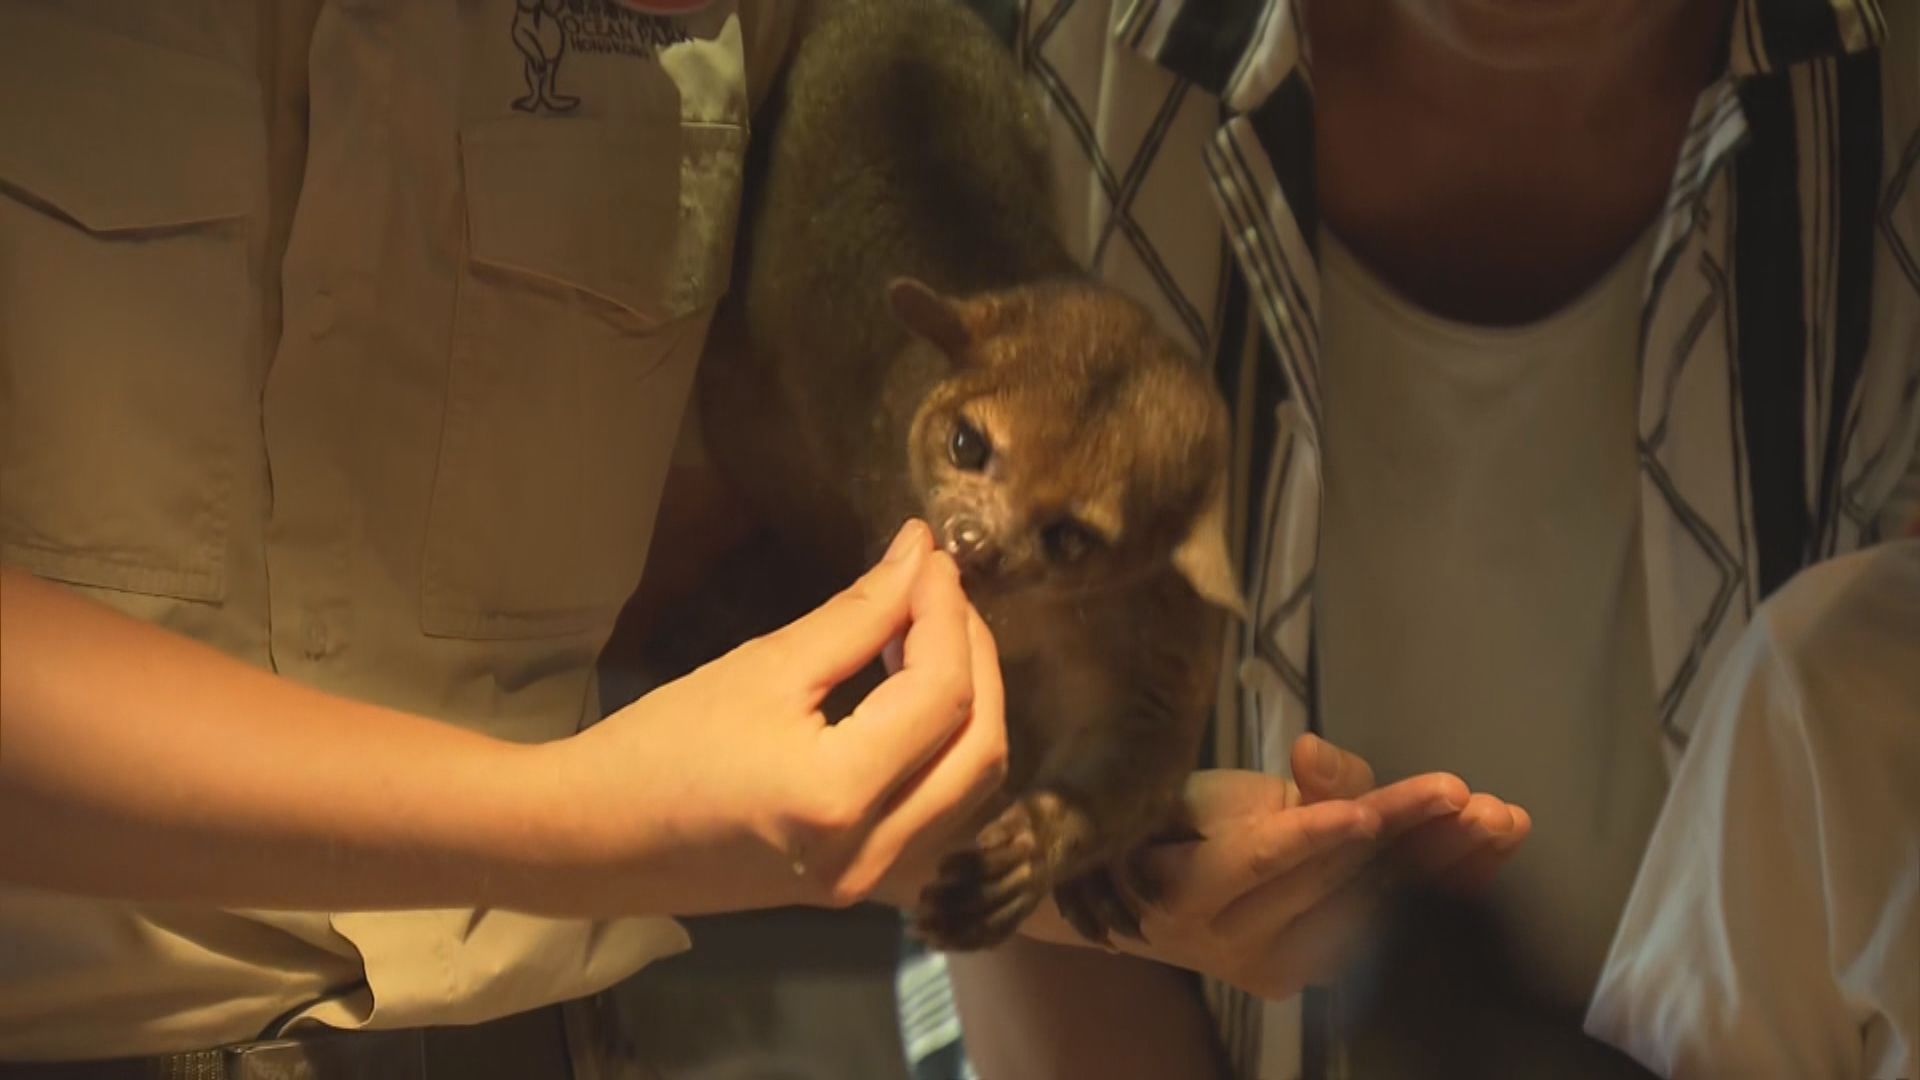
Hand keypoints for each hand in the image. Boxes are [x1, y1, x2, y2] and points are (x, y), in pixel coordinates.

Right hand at [548, 519, 1008, 914]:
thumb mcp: (763, 668)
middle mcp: (875, 853)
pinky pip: (947, 818)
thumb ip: (858, 615)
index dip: (948, 615)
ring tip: (930, 638)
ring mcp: (876, 884)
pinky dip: (951, 754)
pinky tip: (919, 703)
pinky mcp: (869, 889)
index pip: (941, 694)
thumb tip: (921, 555)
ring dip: (971, 705)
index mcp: (839, 796)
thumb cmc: (663, 745)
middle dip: (975, 657)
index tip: (933, 557)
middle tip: (941, 593)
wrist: (598, 840)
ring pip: (975, 786)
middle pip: (980, 745)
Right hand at [1015, 736, 1526, 999]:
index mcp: (1188, 892)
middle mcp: (1238, 945)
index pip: (1256, 863)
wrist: (1156, 905)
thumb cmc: (1182, 826)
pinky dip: (1448, 883)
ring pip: (1377, 907)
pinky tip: (1493, 847)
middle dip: (1403, 837)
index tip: (1365, 812)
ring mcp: (1288, 967)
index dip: (1310, 837)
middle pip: (1332, 883)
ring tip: (1499, 820)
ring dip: (1445, 862)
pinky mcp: (1327, 971)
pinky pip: (1395, 922)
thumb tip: (1314, 752)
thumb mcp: (1217, 789)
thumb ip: (1278, 782)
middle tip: (1463, 796)